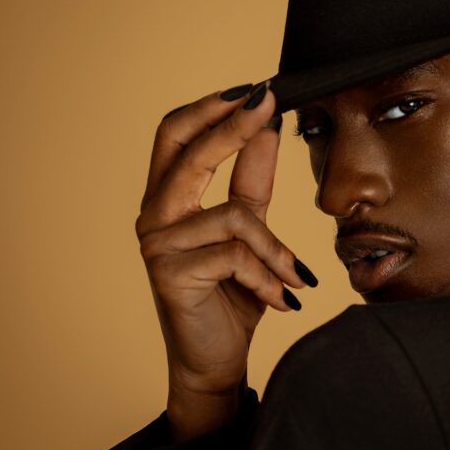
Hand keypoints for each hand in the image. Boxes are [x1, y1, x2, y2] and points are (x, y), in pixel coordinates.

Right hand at [134, 83, 316, 440]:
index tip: (257, 89)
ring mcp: (157, 244)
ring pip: (234, 215)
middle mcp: (154, 215)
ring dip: (276, 249)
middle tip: (268, 105)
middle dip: (231, 126)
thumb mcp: (249, 231)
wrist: (216, 360)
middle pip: (187, 151)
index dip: (211, 108)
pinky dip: (269, 276)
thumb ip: (251, 181)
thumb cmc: (230, 295)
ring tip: (295, 277)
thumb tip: (267, 126)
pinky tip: (282, 300)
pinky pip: (237, 256)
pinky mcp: (170, 274)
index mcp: (168, 198)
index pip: (175, 135)